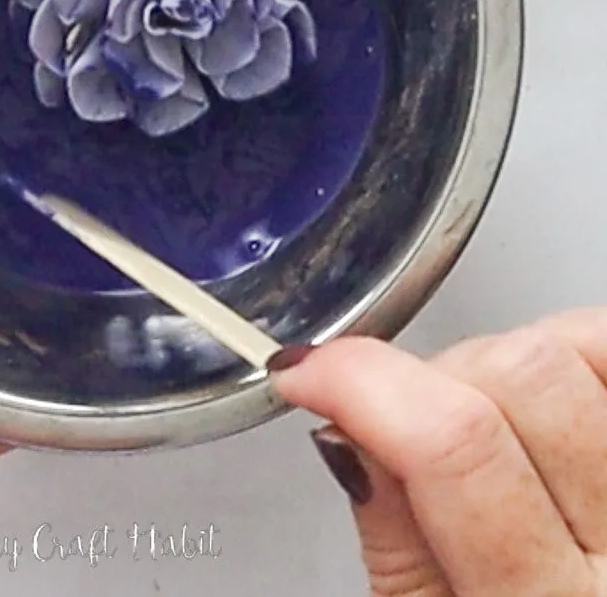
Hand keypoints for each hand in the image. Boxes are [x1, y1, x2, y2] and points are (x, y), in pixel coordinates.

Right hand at [270, 318, 606, 595]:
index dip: (358, 379)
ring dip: (505, 360)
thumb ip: (394, 540)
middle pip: (518, 373)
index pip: (452, 444)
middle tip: (412, 417)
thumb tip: (344, 424)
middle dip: (436, 374)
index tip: (308, 370)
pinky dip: (573, 350)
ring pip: (576, 345)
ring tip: (492, 414)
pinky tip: (552, 398)